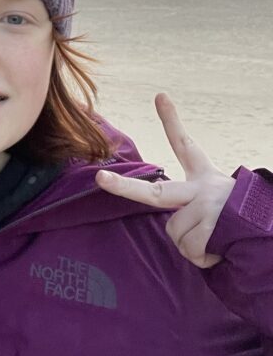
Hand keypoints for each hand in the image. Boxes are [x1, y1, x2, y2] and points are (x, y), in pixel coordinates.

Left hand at [95, 93, 233, 267]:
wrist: (271, 238)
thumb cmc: (239, 222)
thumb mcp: (215, 206)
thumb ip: (189, 204)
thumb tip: (182, 214)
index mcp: (204, 178)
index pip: (185, 146)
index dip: (171, 120)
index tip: (160, 96)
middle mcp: (204, 188)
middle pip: (156, 193)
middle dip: (124, 187)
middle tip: (101, 179)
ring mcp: (207, 205)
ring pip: (177, 235)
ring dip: (195, 247)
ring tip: (217, 242)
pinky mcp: (214, 224)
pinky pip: (191, 250)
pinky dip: (205, 259)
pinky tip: (221, 251)